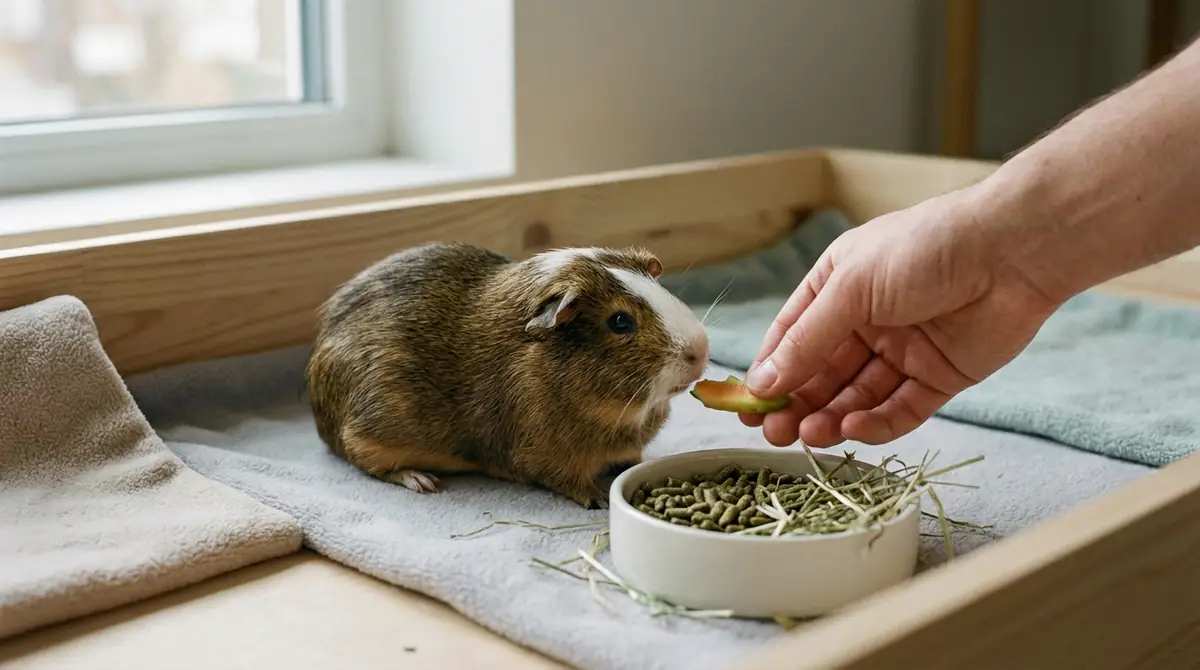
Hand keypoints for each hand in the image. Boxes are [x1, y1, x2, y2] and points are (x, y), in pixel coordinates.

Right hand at [740, 186, 1061, 447]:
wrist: (1012, 252)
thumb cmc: (924, 250)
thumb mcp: (851, 289)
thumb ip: (807, 341)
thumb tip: (763, 383)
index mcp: (837, 288)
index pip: (791, 338)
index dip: (769, 373)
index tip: (746, 407)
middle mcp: (865, 321)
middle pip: (821, 374)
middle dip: (796, 404)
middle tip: (773, 433)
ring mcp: (901, 351)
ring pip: (855, 396)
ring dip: (829, 417)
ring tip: (808, 435)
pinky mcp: (937, 377)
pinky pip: (899, 409)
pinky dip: (874, 423)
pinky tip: (852, 429)